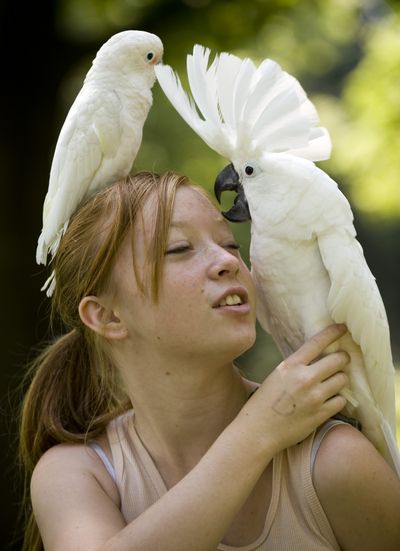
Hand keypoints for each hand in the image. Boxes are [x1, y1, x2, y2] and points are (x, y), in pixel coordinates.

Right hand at [239, 324, 349, 453]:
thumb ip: (296, 367)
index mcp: (291, 366)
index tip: (343, 328)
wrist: (258, 431)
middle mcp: (305, 378)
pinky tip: (329, 400)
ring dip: (340, 379)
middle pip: (337, 360)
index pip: (317, 343)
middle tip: (342, 360)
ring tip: (333, 382)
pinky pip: (341, 400)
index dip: (333, 333)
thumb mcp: (276, 376)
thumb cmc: (262, 403)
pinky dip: (338, 399)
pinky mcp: (321, 414)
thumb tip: (316, 359)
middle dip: (343, 359)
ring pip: (342, 380)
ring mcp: (315, 397)